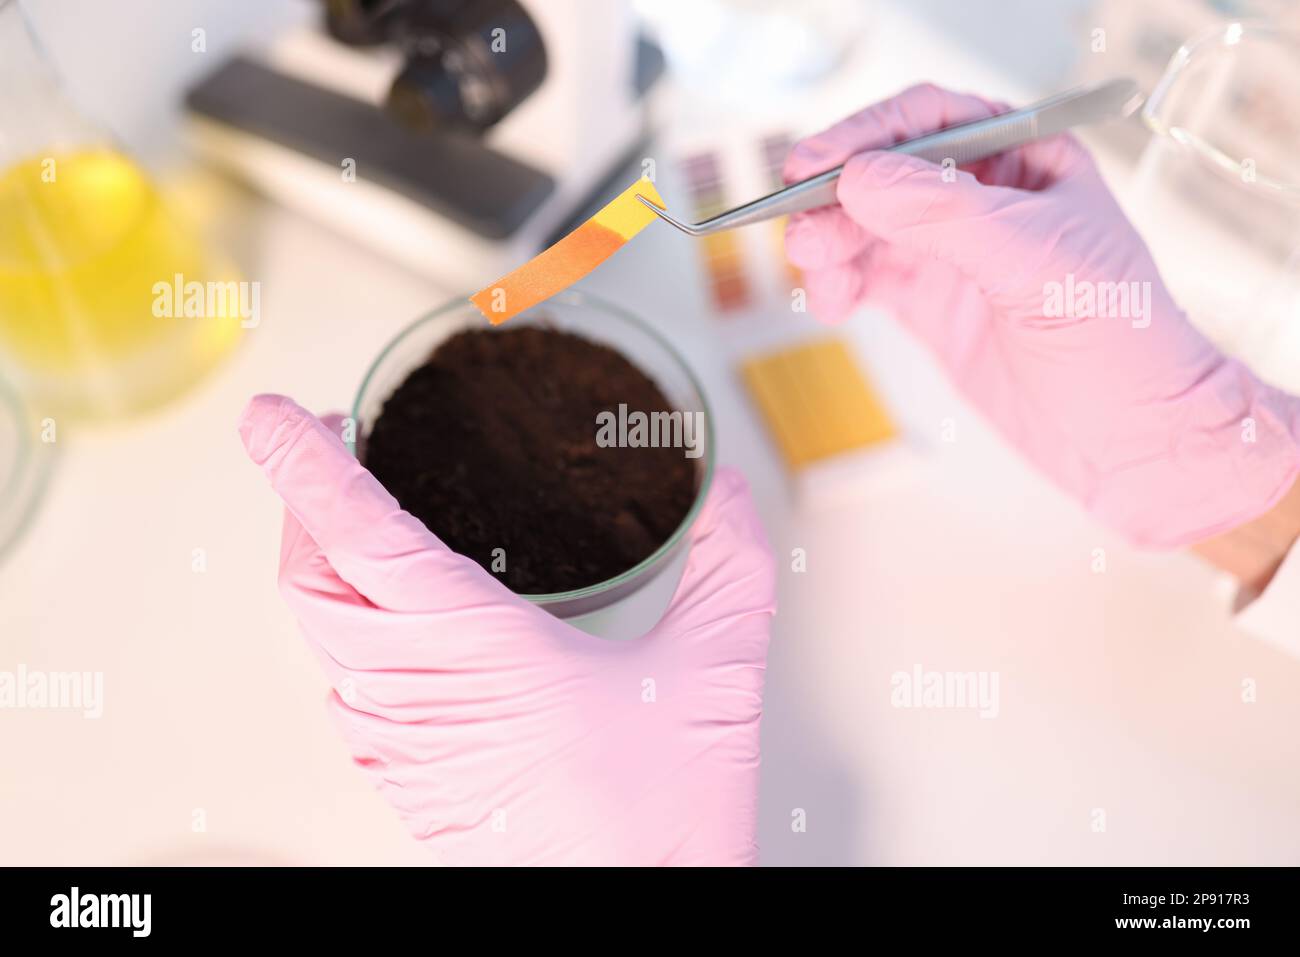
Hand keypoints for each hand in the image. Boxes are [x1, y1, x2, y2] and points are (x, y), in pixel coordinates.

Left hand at [239, 395, 775, 865]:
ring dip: (321, 561)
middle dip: (303, 499)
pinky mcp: (408, 781)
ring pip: (319, 635)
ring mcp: (403, 746)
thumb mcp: (715, 680)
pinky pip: (345, 684)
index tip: (268, 415)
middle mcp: (419, 697)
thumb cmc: (663, 826)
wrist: (638, 924)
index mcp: (480, 653)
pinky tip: (392, 612)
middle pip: (310, 579)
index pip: (359, 537)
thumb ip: (728, 569)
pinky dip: (343, 622)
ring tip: (356, 512)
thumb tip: (727, 491)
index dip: (304, 465)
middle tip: (330, 443)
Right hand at [784, 83, 1299, 547]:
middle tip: (804, 234)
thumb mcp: (1037, 264)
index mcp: (1028, 159)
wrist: (1133, 439)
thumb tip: (861, 179)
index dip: (866, 136)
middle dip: (838, 200)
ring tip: (816, 275)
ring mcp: (957, 255)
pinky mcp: (936, 305)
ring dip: (832, 245)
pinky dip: (840, 285)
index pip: (932, 122)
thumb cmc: (1122, 341)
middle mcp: (987, 198)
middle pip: (887, 175)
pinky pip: (870, 278)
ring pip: (869, 228)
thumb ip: (946, 216)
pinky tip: (832, 303)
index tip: (812, 162)